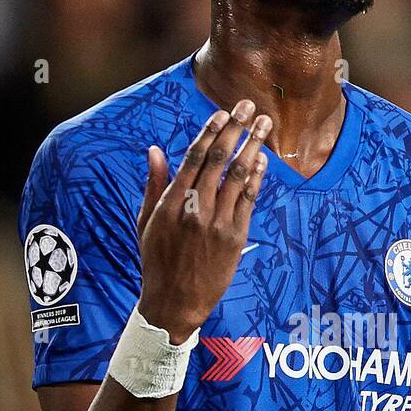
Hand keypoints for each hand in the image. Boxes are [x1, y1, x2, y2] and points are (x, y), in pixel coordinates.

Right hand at [137, 99, 271, 343]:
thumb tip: (156, 150)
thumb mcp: (146, 222)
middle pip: (220, 159)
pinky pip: (249, 201)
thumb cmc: (157, 262)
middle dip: (236, 129)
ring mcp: (217, 223)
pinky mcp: (235, 238)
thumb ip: (154, 184)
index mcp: (171, 202)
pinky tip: (263, 161)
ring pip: (239, 176)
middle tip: (249, 107)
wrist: (174, 303)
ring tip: (264, 126)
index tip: (223, 113)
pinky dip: (257, 178)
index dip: (211, 131)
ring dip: (253, 147)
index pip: (194, 157)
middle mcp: (195, 208)